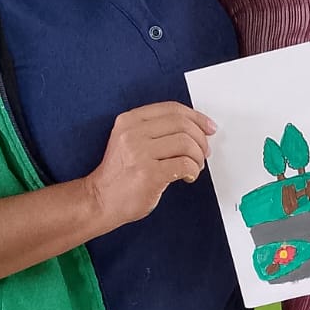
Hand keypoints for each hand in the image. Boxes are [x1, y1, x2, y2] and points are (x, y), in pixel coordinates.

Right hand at [85, 102, 215, 231]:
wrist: (101, 200)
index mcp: (129, 120)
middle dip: (200, 140)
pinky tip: (188, 176)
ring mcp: (139, 153)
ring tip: (194, 167)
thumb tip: (196, 129)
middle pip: (182, 125)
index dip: (197, 117)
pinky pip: (184, 164)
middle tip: (203, 153)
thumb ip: (156, 131)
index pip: (172, 109)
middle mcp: (132, 133)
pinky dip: (193, 171)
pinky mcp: (148, 174)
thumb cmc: (120, 175)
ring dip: (198, 157)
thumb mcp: (131, 141)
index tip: (208, 128)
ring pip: (186, 143)